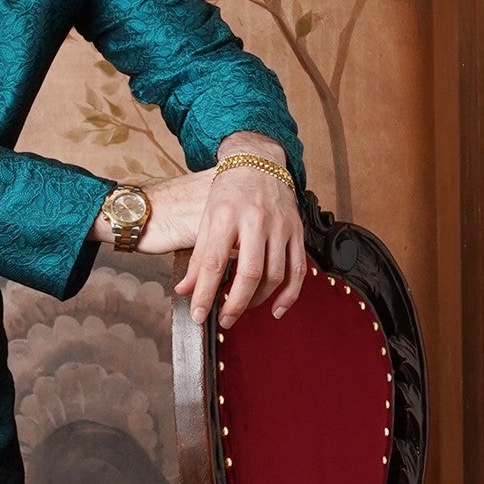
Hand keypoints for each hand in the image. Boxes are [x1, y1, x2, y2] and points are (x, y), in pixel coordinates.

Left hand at [90, 134, 304, 328]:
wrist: (257, 163)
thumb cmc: (228, 192)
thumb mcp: (206, 218)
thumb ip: (198, 256)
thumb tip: (185, 290)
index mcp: (226, 216)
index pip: (214, 262)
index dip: (205, 293)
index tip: (197, 314)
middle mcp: (255, 220)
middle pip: (249, 273)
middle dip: (235, 304)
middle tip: (224, 320)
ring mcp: (280, 226)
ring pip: (275, 275)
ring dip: (259, 300)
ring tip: (242, 308)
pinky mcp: (297, 231)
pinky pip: (298, 270)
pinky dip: (290, 294)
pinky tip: (277, 308)